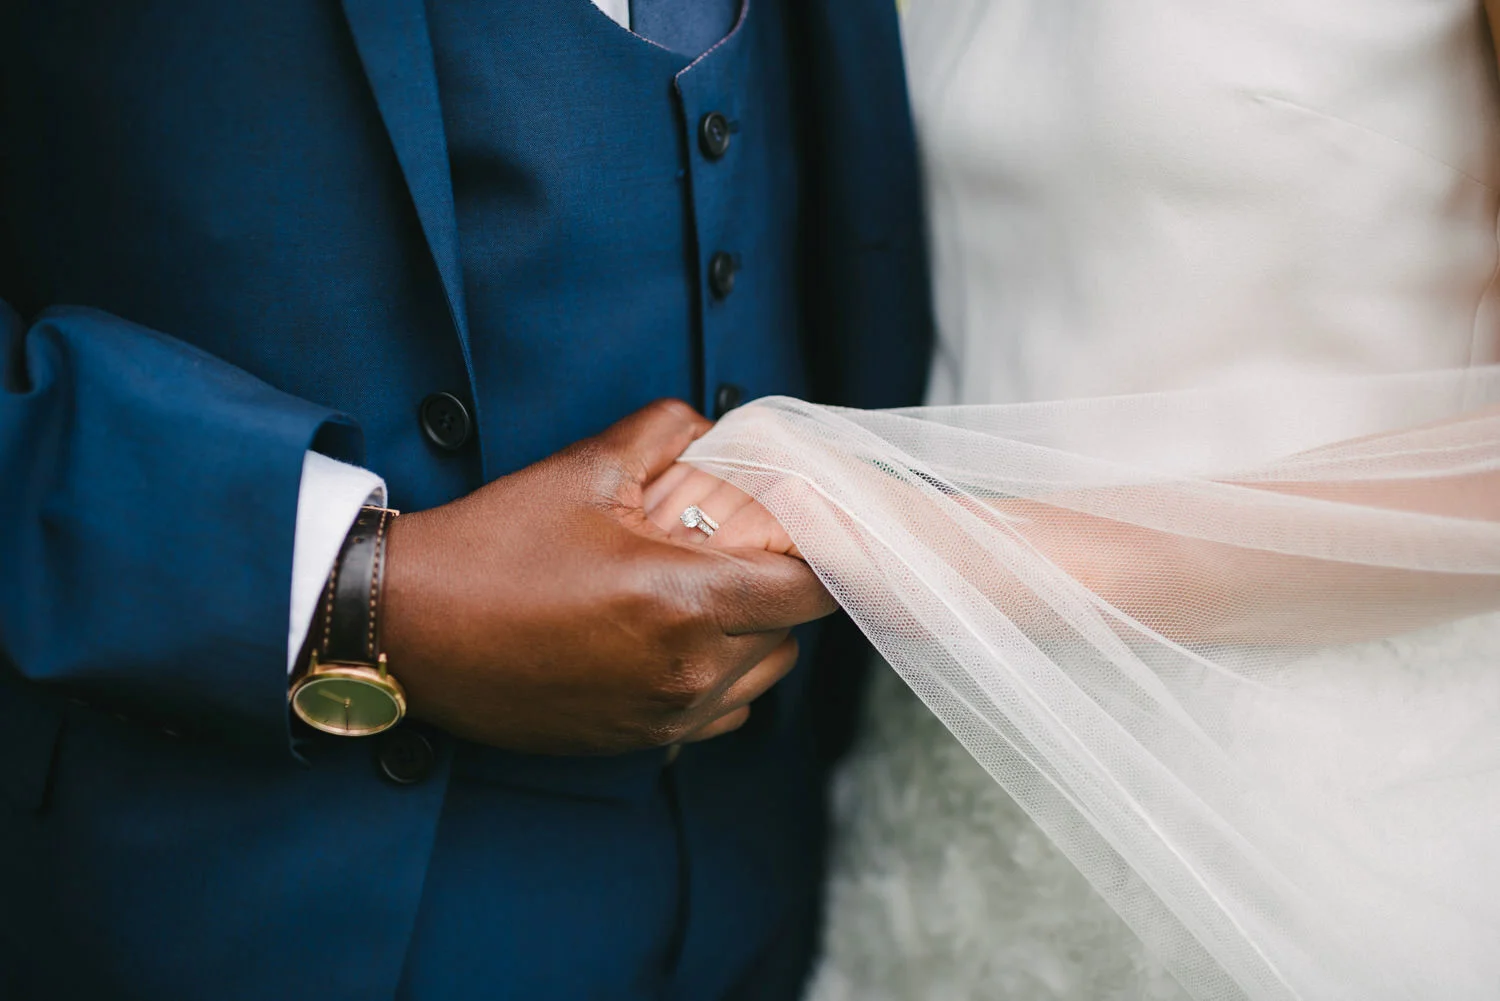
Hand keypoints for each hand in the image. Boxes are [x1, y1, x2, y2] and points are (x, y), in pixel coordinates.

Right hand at [379, 400, 835, 754]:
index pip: (811, 589)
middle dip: (777, 586)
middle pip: (791, 632)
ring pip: (761, 675)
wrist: (410, 629)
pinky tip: (672, 639)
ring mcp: (664, 717)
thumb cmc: (494, 546)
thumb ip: (670, 433)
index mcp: (686, 603)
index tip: (808, 524)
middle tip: (737, 545)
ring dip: (751, 633)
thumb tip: (720, 431)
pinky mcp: (638, 741)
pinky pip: (721, 714)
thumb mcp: (585, 468)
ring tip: (700, 591)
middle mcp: (688, 674)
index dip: (821, 551)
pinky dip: (718, 676)